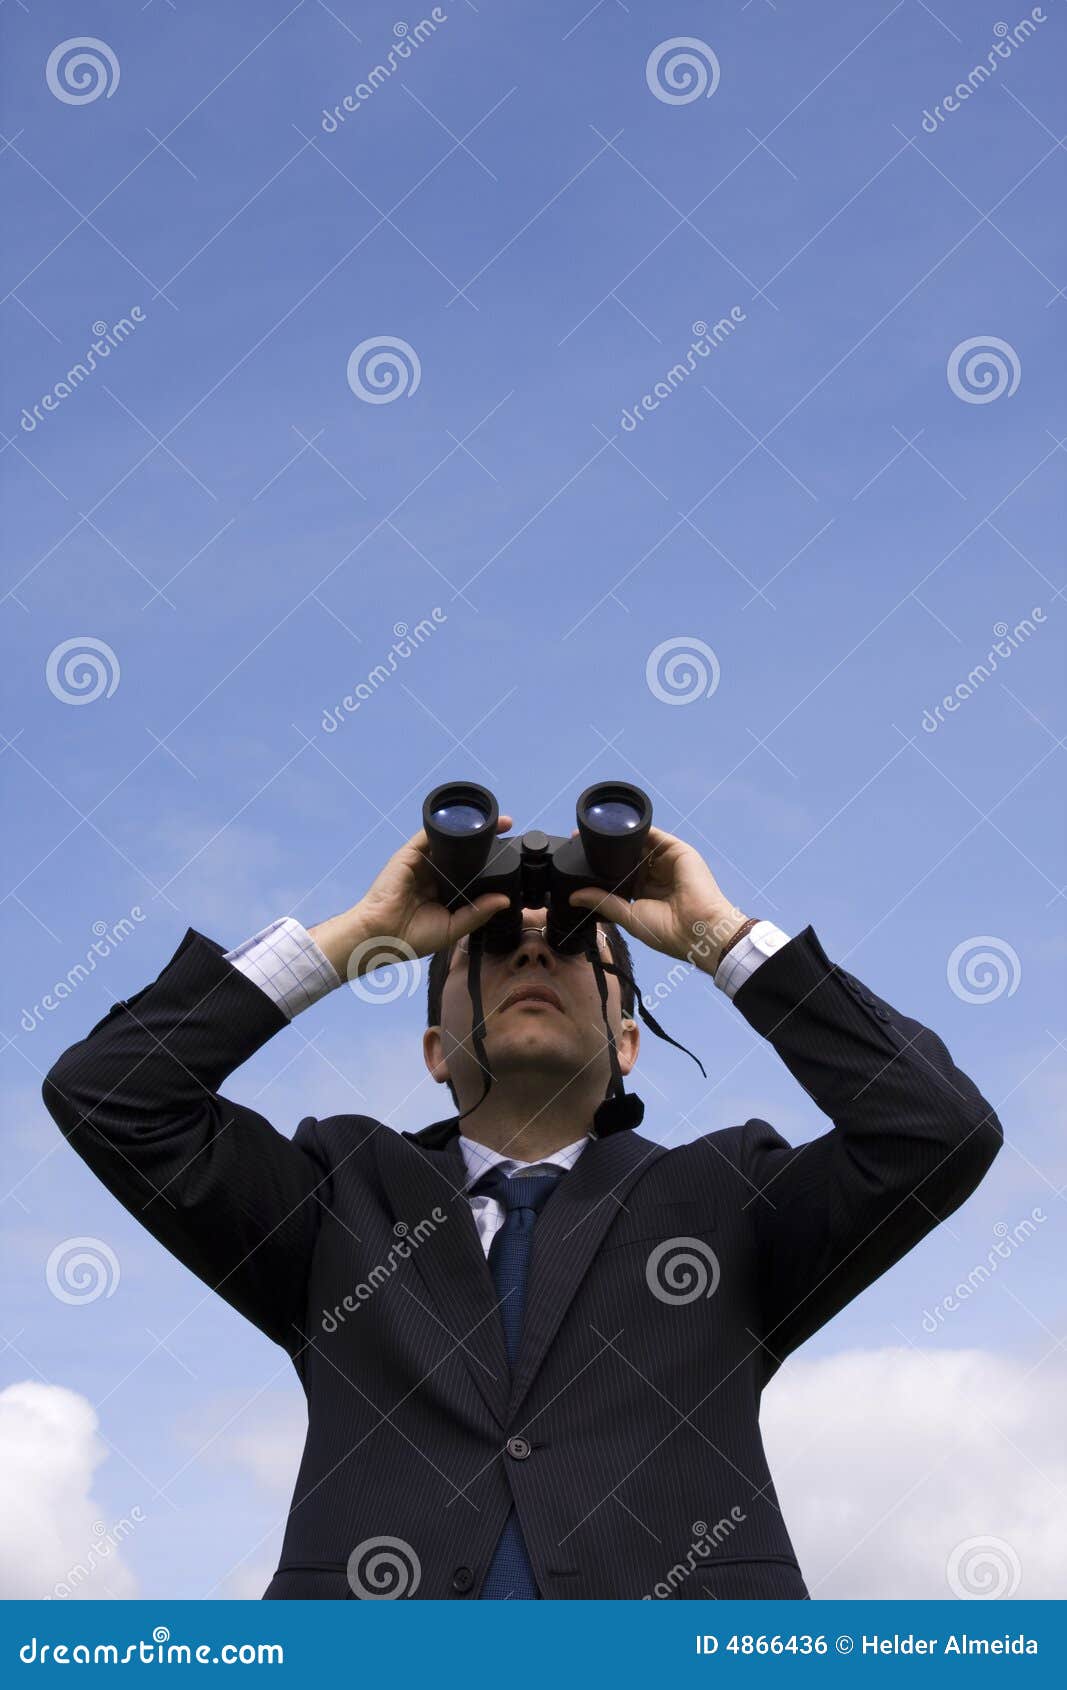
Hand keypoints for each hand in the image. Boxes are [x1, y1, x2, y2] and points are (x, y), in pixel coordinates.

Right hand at [309, 819, 513, 977]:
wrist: (381, 935)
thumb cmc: (413, 937)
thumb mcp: (453, 928)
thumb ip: (478, 913)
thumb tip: (505, 900)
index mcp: (445, 892)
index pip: (469, 872)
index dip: (487, 861)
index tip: (508, 851)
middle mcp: (435, 874)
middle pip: (462, 852)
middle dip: (482, 841)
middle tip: (506, 828)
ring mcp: (422, 862)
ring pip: (448, 841)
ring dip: (469, 829)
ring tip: (494, 821)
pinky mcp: (410, 854)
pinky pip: (428, 834)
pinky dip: (445, 825)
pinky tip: (465, 819)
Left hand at [568, 825, 748, 974]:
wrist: (698, 929)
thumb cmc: (667, 931)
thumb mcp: (628, 916)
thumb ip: (603, 902)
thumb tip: (574, 896)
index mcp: (644, 893)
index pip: (619, 874)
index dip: (601, 867)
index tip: (580, 858)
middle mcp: (655, 875)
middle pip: (627, 857)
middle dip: (607, 850)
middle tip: (580, 839)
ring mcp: (666, 862)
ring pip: (638, 844)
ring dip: (619, 838)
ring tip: (595, 832)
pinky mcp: (677, 851)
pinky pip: (654, 835)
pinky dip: (637, 830)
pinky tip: (620, 827)